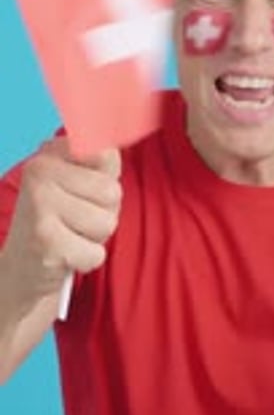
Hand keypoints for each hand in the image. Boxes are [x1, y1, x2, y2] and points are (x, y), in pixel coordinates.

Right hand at [2, 137, 121, 310]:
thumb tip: (112, 147)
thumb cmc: (62, 220)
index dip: (107, 181)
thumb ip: (102, 161)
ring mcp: (39, 206)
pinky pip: (97, 253)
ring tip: (70, 235)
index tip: (85, 192)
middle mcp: (39, 172)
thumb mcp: (81, 182)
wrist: (21, 267)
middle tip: (76, 220)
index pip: (107, 155)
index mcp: (49, 152)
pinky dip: (87, 260)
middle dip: (104, 212)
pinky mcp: (46, 242)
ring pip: (108, 222)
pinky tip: (65, 255)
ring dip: (96, 237)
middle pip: (112, 192)